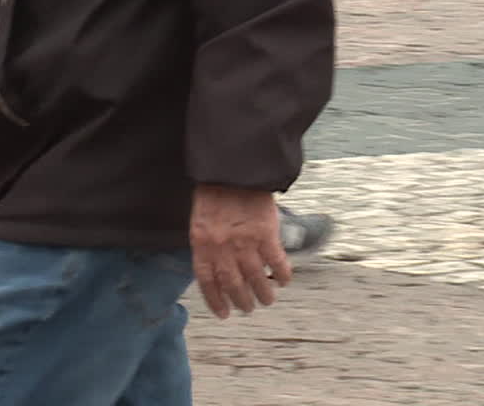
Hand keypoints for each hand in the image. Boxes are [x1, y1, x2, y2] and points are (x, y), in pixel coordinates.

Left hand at [190, 185, 291, 319]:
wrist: (234, 170)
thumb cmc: (215, 194)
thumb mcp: (200, 220)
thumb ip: (206, 245)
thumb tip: (214, 271)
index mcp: (201, 242)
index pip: (206, 280)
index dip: (215, 300)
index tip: (224, 314)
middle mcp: (222, 246)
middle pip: (232, 283)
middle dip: (241, 300)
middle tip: (248, 308)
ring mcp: (244, 241)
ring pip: (255, 277)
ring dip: (262, 293)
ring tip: (266, 300)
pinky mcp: (266, 233)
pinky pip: (276, 261)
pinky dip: (282, 274)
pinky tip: (284, 281)